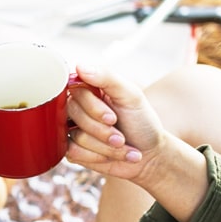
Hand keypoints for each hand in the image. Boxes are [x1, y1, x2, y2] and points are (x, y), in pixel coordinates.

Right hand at [65, 65, 167, 181]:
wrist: (149, 155)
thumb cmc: (142, 122)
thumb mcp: (131, 96)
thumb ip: (107, 78)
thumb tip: (80, 66)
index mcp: (90, 89)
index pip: (75, 90)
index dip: (92, 107)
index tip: (112, 118)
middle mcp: (78, 107)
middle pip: (73, 114)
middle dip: (101, 129)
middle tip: (121, 135)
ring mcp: (73, 128)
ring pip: (75, 136)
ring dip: (104, 145)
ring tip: (121, 145)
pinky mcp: (71, 148)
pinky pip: (73, 152)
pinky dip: (96, 156)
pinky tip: (110, 155)